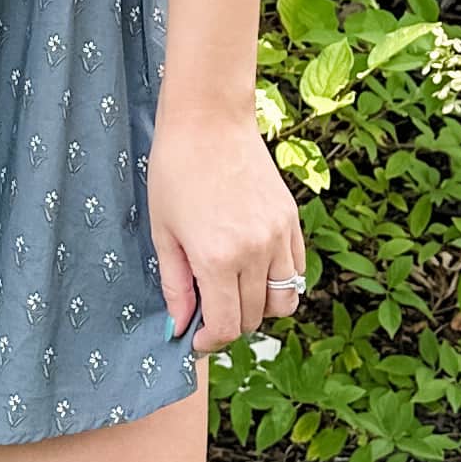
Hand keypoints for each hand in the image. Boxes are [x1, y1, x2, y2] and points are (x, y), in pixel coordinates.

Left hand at [145, 102, 308, 356]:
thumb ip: (175, 284)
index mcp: (218, 258)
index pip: (225, 326)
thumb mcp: (164, 232)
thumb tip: (178, 326)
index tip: (194, 337)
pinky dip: (278, 281)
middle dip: (228, 325)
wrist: (209, 120)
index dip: (208, 341)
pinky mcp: (291, 220)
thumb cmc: (175, 170)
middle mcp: (255, 252)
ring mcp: (279, 236)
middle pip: (252, 318)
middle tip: (206, 311)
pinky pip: (296, 270)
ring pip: (284, 301)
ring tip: (232, 291)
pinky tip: (252, 268)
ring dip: (258, 307)